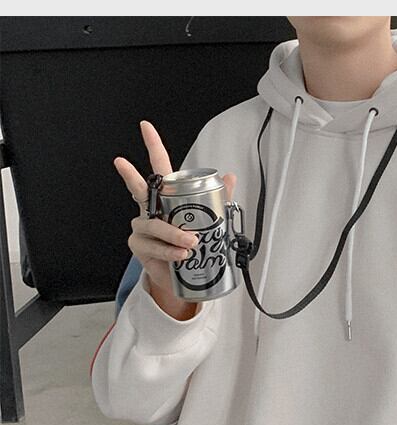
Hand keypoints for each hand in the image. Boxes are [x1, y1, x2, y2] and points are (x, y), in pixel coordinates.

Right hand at [113, 120, 236, 314]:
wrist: (184, 281)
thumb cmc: (193, 249)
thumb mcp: (210, 223)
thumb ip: (219, 200)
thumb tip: (230, 177)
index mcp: (167, 200)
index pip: (159, 169)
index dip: (153, 147)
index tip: (145, 127)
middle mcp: (150, 211)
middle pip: (139, 189)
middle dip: (130, 174)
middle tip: (122, 161)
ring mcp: (143, 228)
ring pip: (155, 225)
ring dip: (173, 233)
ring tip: (190, 243)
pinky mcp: (140, 247)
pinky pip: (155, 246)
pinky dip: (169, 251)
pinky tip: (181, 254)